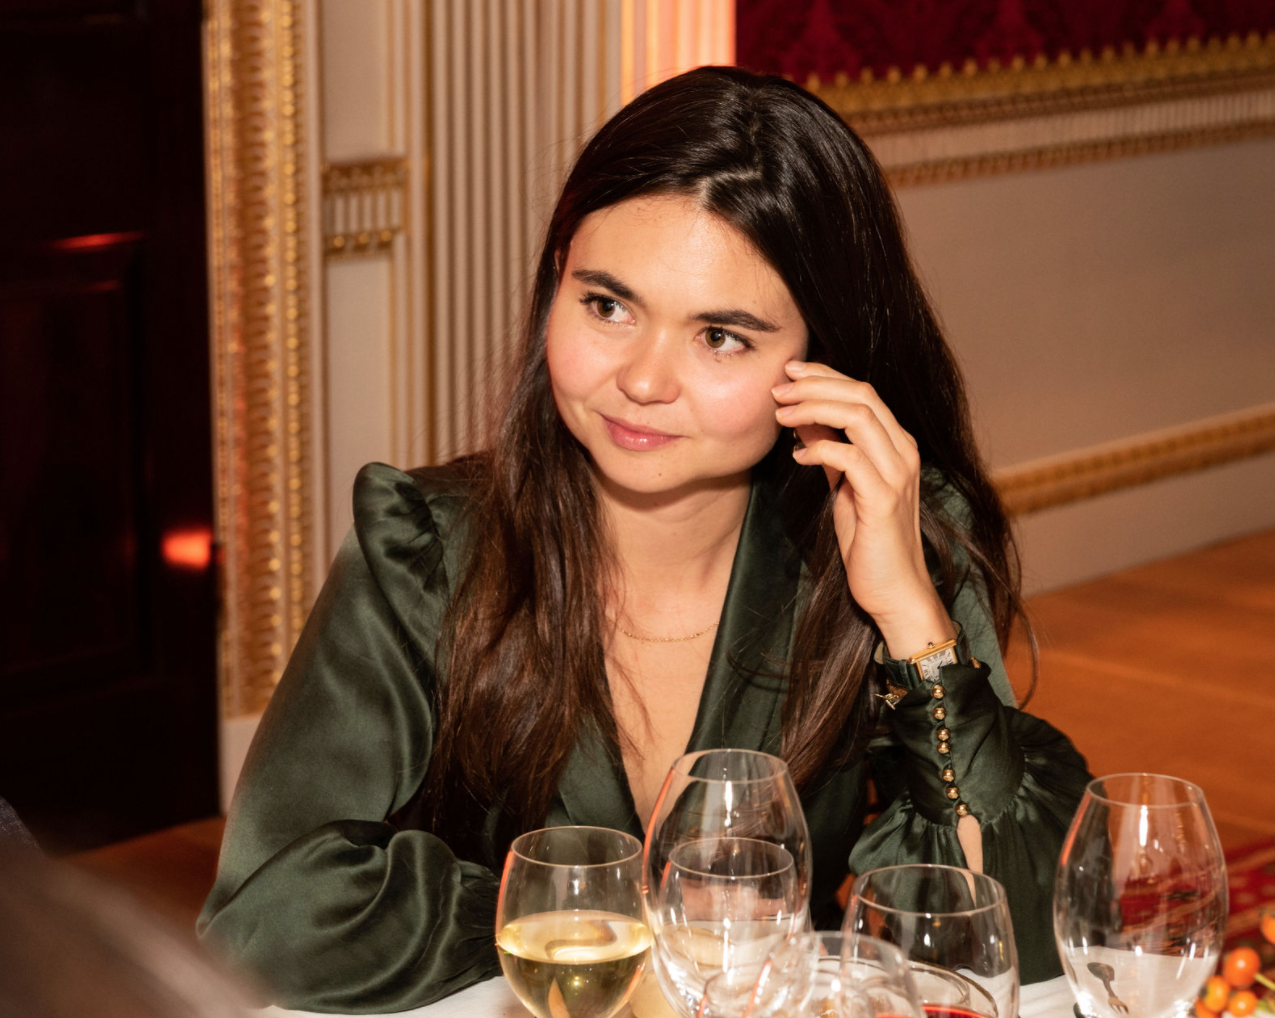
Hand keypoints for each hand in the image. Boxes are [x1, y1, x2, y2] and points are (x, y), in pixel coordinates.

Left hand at [772, 360, 953, 657]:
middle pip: (861, 394)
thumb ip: (829, 448)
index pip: (862, 391)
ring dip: (813, 408)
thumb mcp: (843, 485)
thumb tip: (802, 416)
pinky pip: (850, 457)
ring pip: (858, 416)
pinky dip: (820, 448)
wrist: (894, 589)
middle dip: (815, 384)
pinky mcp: (884, 499)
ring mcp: (897, 473)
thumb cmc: (868, 539)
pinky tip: (798, 454)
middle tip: (777, 388)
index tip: (789, 372)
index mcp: (896, 444)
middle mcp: (903, 451)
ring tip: (780, 414)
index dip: (824, 375)